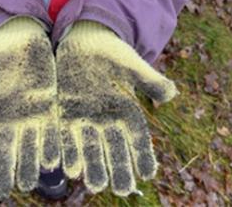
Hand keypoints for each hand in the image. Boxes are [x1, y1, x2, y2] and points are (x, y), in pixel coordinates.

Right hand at [0, 17, 58, 198]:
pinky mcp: (49, 109)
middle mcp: (8, 121)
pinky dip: (51, 146)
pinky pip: (51, 132)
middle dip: (1, 172)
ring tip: (27, 184)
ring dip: (28, 165)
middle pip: (4, 151)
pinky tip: (54, 161)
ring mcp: (30, 117)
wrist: (22, 38)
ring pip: (28, 147)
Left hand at [56, 21, 176, 195]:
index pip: (137, 138)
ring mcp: (83, 118)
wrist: (83, 41)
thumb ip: (150, 80)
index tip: (149, 173)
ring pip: (88, 147)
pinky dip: (65, 149)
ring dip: (90, 166)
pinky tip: (65, 166)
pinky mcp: (62, 112)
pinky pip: (63, 134)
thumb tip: (169, 94)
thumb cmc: (113, 53)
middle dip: (117, 170)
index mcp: (127, 111)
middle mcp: (106, 120)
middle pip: (113, 149)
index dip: (142, 155)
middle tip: (120, 190)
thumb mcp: (132, 65)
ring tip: (93, 186)